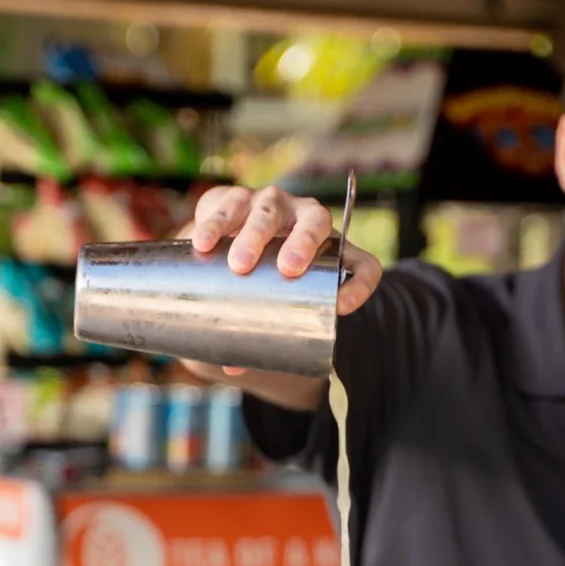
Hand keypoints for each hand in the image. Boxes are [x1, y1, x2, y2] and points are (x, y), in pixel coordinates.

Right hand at [190, 184, 381, 317]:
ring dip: (255, 235)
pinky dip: (214, 224)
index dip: (361, 284)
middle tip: (288, 270)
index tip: (342, 308)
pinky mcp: (235, 198)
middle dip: (304, 244)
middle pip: (316, 223)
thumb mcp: (273, 298)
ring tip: (240, 264)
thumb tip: (232, 367)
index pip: (361, 265)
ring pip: (269, 211)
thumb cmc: (263, 274)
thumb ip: (261, 330)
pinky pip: (226, 207)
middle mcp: (306, 217)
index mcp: (329, 248)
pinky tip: (203, 242)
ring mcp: (271, 203)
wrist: (230, 232)